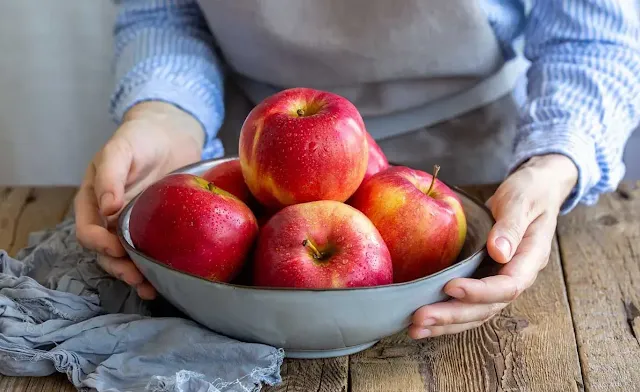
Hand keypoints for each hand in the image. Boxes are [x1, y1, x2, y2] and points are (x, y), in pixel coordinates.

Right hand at [74, 101, 203, 299]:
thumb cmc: (140, 137)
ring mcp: (132, 225)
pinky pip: (149, 252)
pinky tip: (162, 283)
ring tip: (150, 288)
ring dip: (134, 275)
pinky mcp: (155, 228)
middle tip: (137, 277)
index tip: (116, 249)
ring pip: (125, 258)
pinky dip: (152, 270)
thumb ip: (111, 174)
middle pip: (105, 252)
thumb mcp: (121, 148)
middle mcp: (109, 218)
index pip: (87, 230)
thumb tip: (107, 207)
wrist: (170, 134)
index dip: (98, 243)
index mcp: (93, 200)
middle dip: (118, 268)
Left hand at [408, 154, 577, 337]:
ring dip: (446, 323)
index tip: (449, 286)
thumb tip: (499, 252)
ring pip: (475, 312)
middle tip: (420, 317)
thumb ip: (511, 226)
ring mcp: (500, 280)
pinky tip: (424, 321)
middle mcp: (516, 276)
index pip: (507, 287)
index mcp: (530, 259)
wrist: (535, 190)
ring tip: (415, 329)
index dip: (479, 291)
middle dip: (452, 315)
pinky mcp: (485, 278)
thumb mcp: (522, 200)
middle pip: (487, 308)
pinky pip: (467, 304)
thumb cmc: (529, 191)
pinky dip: (446, 314)